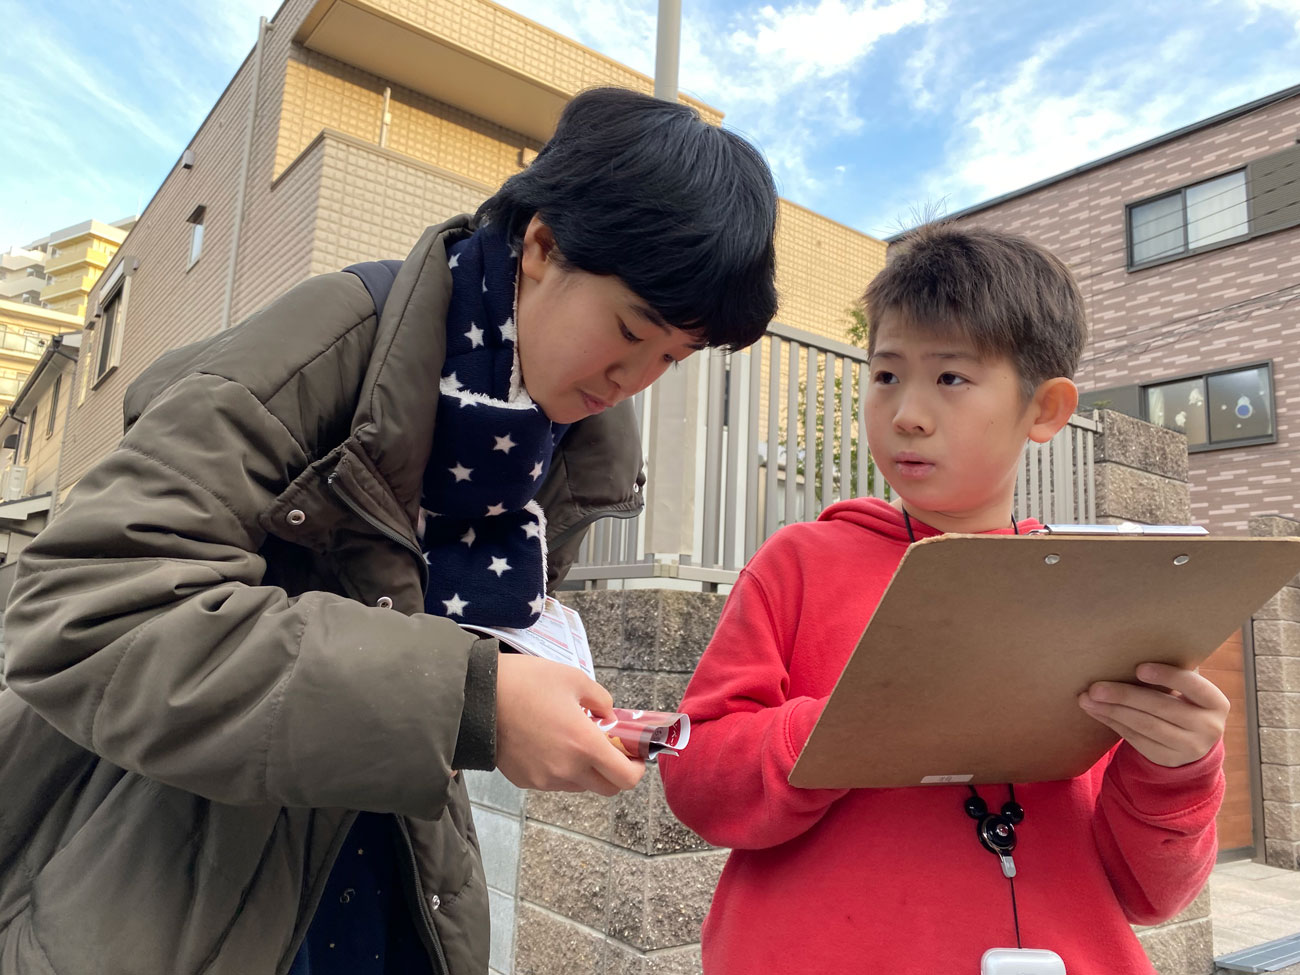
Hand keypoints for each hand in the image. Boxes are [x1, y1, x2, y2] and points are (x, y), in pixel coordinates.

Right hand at [495, 654, 645, 795]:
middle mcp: (567, 769)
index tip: (635, 755)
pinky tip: (548, 744)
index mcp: (584, 745)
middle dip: (615, 771)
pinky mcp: (525, 781)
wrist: (478, 697)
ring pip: (579, 785)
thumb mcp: (573, 678)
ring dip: (586, 769)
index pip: (625, 778)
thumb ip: (600, 699)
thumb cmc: (527, 683)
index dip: (637, 769)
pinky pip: (553, 781)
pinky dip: (560, 769)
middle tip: (609, 748)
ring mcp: (544, 779)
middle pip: (606, 788)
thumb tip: (607, 715)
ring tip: (573, 741)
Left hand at [1078, 662, 1228, 767]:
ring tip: (1087, 698)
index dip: (1168, 676)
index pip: (1193, 686)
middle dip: (1125, 696)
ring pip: (1145, 726)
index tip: (1139, 668)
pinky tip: (1095, 711)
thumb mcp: (1188, 690)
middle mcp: (1209, 727)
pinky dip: (1112, 722)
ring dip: (1112, 710)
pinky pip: (1136, 739)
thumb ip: (1172, 673)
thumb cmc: (1183, 701)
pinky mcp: (1168, 758)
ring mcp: (1189, 747)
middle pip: (1162, 708)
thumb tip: (1133, 647)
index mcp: (1216, 703)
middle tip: (1096, 687)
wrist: (1193, 742)